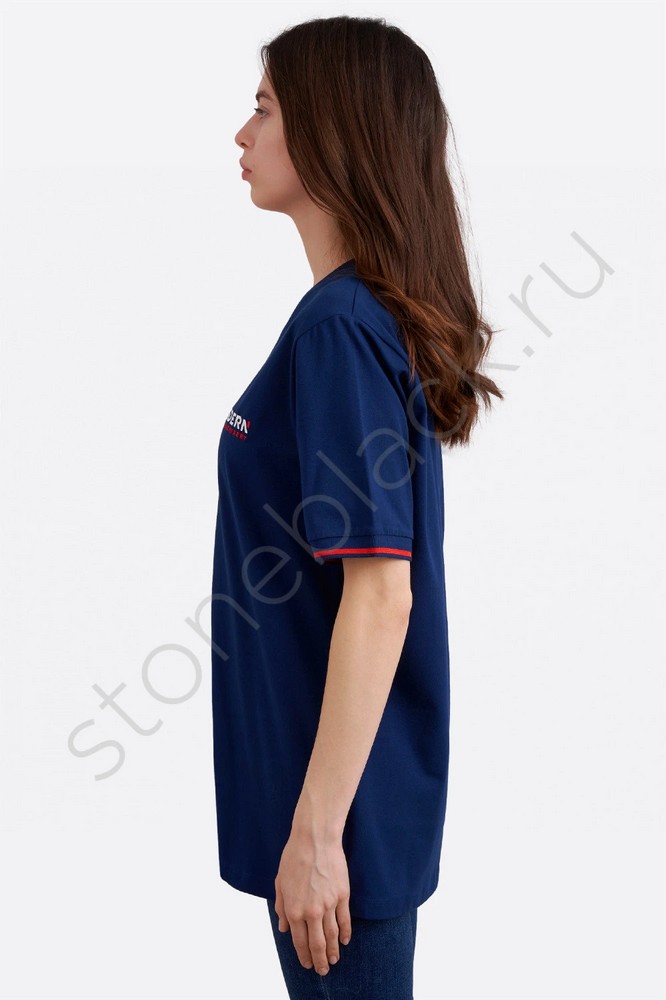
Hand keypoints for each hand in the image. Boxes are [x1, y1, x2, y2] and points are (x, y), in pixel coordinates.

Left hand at [274, 827, 351, 975]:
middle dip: (320, 960)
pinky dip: (345, 933)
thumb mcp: (280, 884)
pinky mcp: (343, 895)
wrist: (315, 840)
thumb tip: (284, 928)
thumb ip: (282, 908)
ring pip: (332, 936)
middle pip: (318, 944)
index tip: (307, 964)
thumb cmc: (294, 858)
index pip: (300, 941)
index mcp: (294, 910)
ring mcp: (329, 905)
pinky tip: (344, 941)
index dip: (304, 955)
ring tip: (334, 961)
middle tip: (322, 970)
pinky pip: (345, 920)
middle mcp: (312, 911)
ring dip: (333, 951)